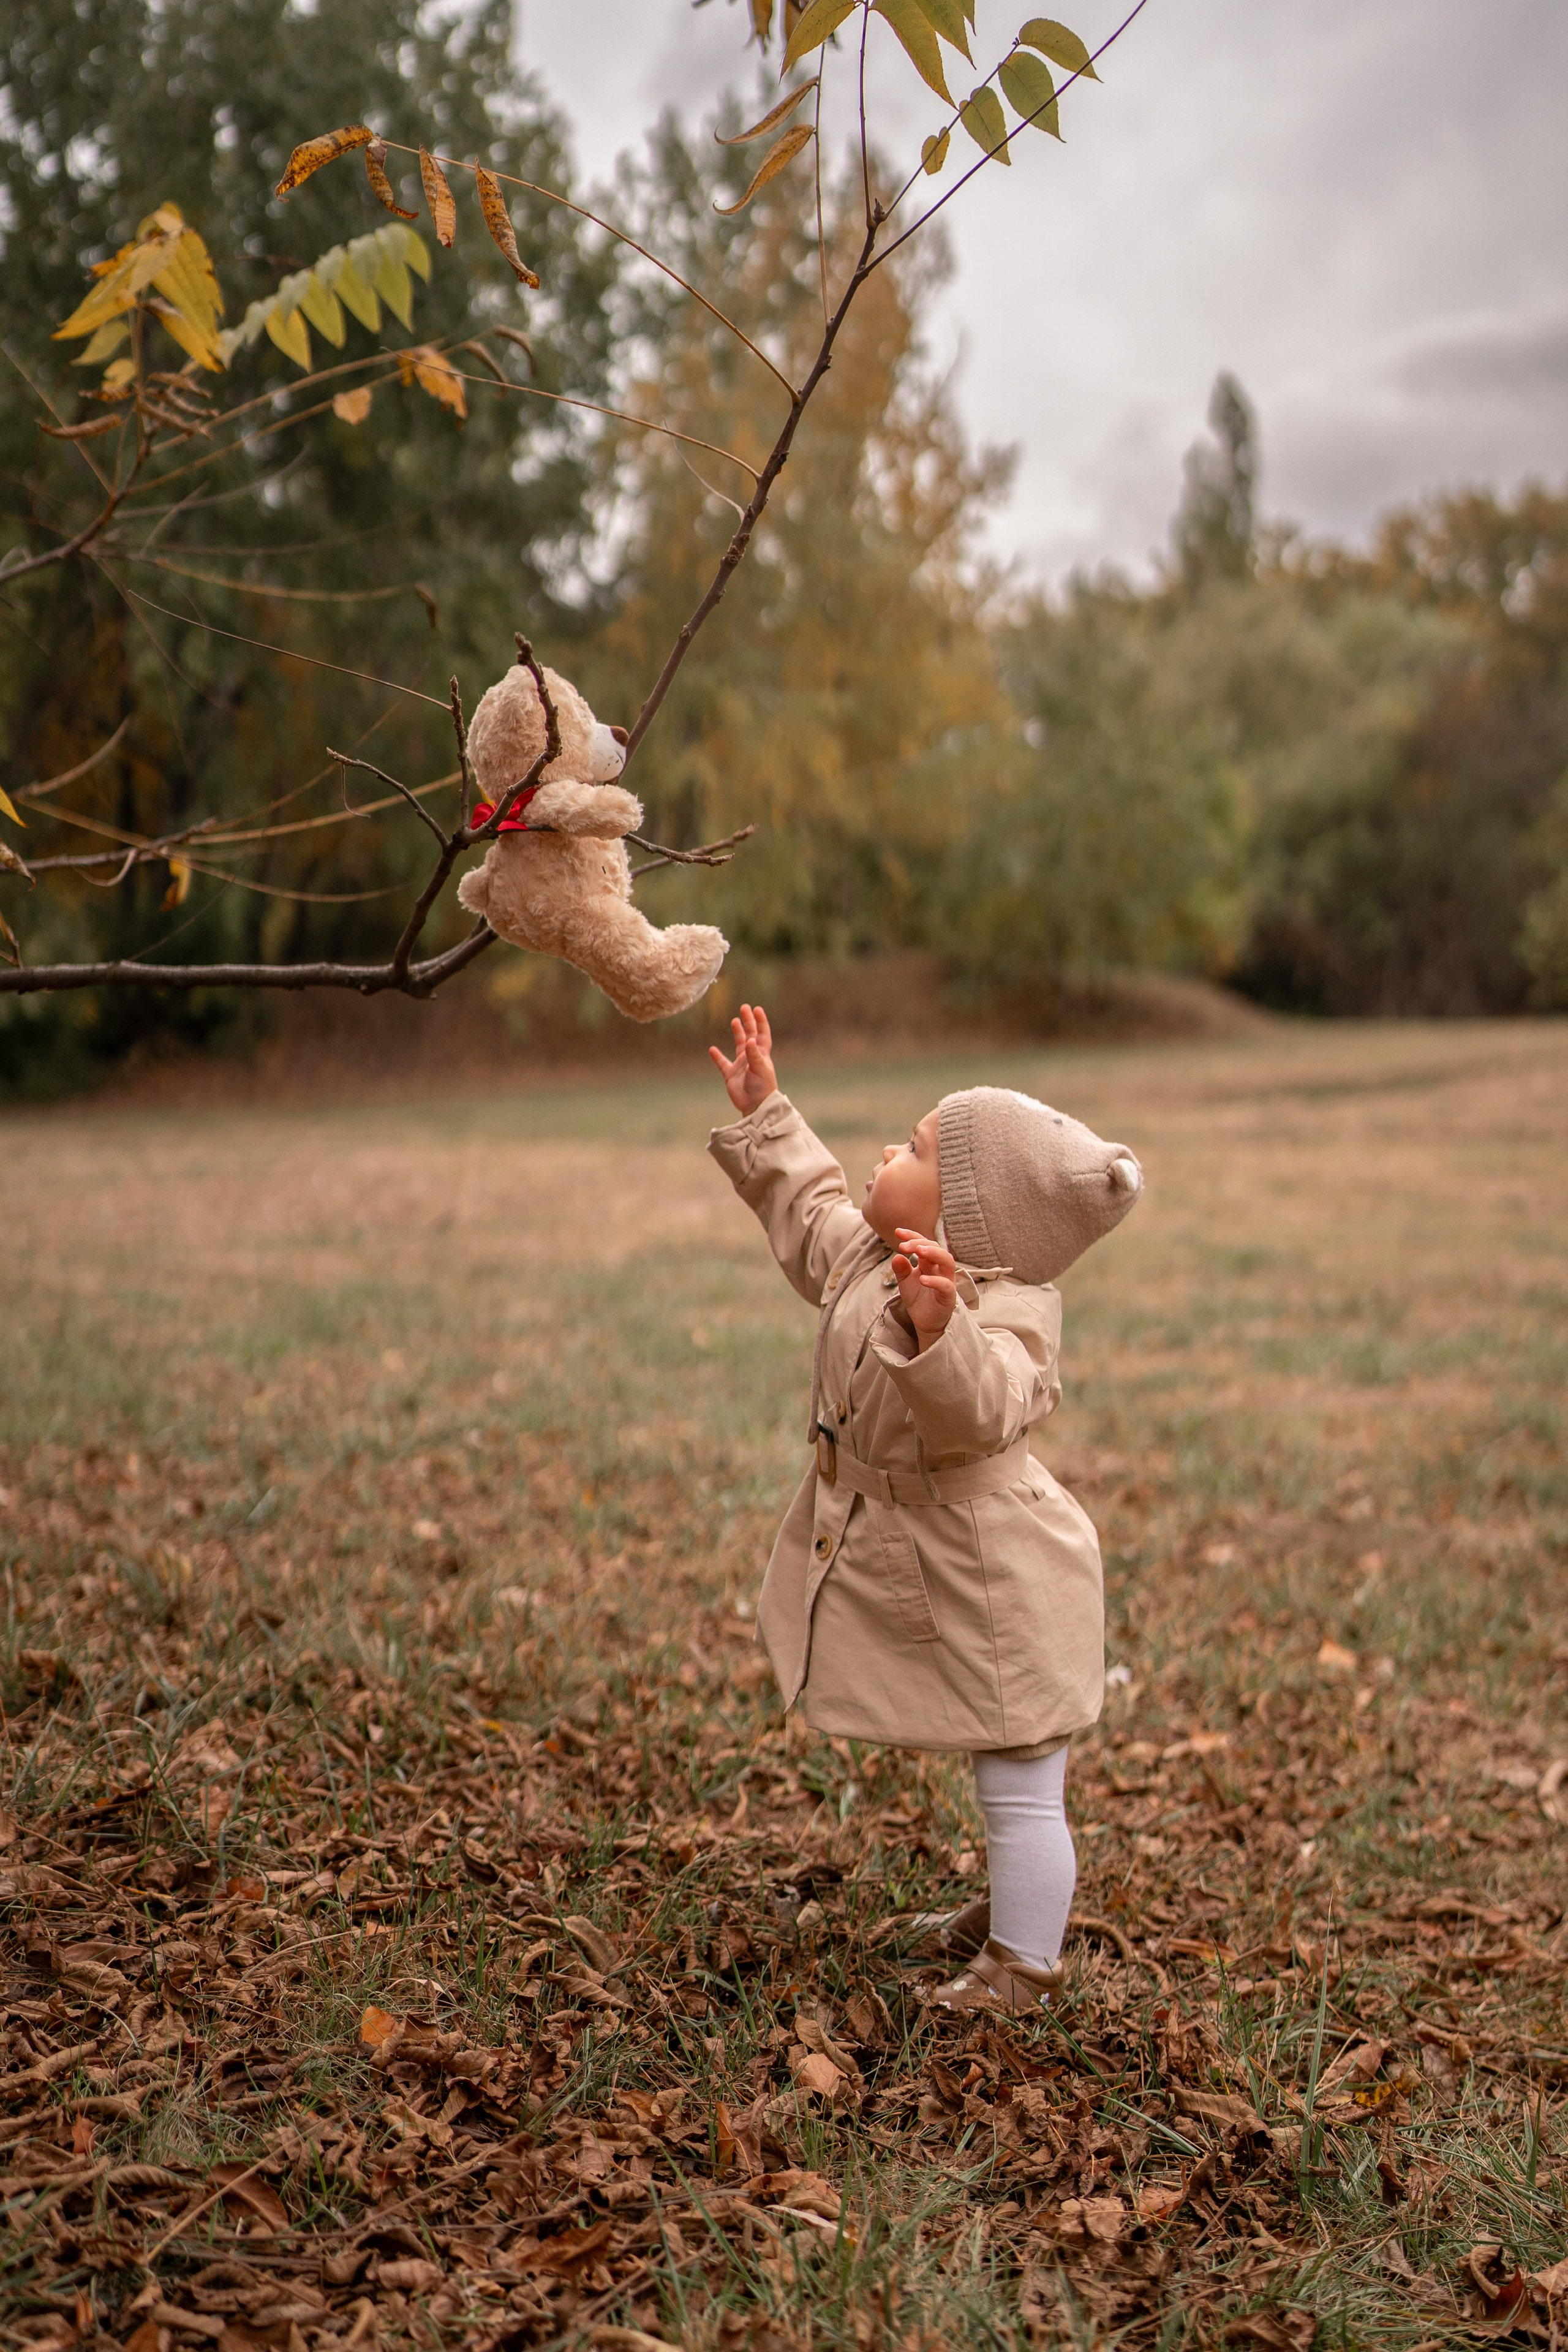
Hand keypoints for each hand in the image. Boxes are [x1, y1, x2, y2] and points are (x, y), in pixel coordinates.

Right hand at [708, 1002, 777, 1115]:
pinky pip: (723, 1063)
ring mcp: (742, 1065)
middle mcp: (752, 1057)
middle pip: (750, 1035)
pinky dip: (717, 1057)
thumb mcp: (760, 1069)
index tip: (757, 1009)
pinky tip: (712, 1049)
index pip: (762, 1034)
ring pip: (739, 1045)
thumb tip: (751, 1039)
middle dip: (748, 1021)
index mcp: (762, 1054)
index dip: (761, 1021)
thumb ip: (754, 1054)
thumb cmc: (762, 1088)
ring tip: (734, 1021)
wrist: (755, 1106)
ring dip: (737, 1033)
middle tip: (744, 1007)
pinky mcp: (731, 1075)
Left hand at [891, 1229, 956, 1352]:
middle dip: (920, 1243)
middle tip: (904, 1245)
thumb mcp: (905, 1282)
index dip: (912, 1236)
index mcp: (930, 1262)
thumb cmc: (918, 1298)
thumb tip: (896, 1256)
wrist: (925, 1322)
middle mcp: (940, 1268)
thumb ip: (901, 1269)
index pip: (923, 1243)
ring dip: (934, 1253)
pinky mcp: (949, 1296)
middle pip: (936, 1248)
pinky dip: (934, 1280)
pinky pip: (946, 1285)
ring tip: (919, 1251)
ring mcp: (947, 1281)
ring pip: (947, 1261)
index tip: (897, 1232)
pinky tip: (921, 1278)